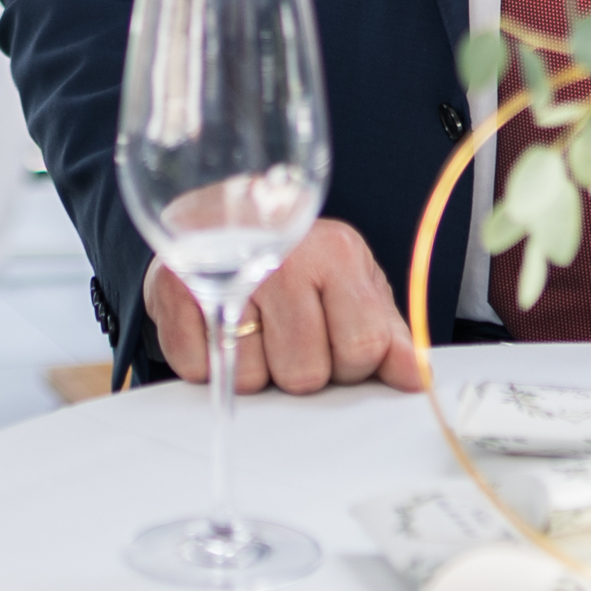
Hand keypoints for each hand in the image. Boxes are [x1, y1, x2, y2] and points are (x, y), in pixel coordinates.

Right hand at [140, 216, 423, 393]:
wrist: (218, 211)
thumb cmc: (294, 260)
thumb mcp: (351, 285)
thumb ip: (385, 334)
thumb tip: (416, 379)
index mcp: (337, 255)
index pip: (362, 349)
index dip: (348, 363)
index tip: (334, 342)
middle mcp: (282, 257)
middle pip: (304, 374)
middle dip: (296, 367)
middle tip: (285, 332)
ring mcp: (225, 270)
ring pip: (250, 378)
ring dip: (250, 366)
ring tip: (250, 325)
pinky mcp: (174, 288)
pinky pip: (199, 369)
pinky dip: (206, 359)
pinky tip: (215, 323)